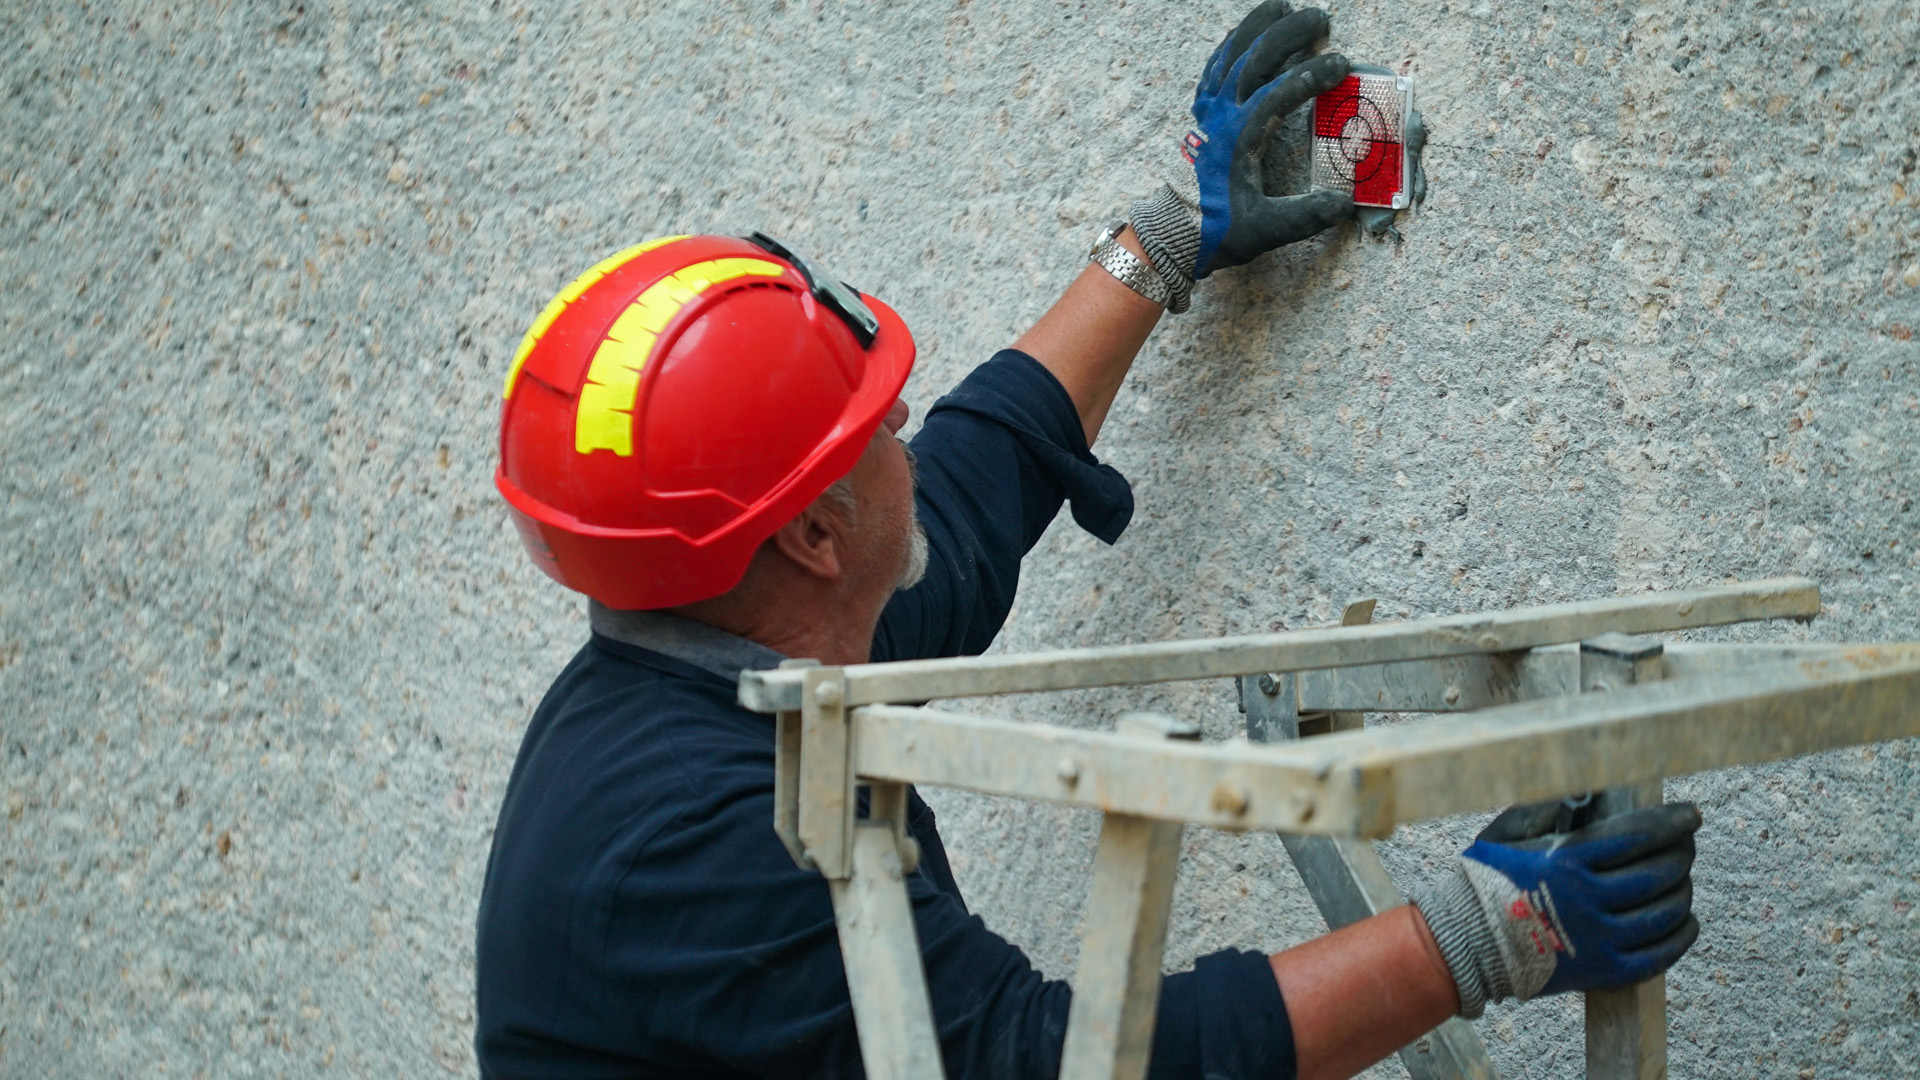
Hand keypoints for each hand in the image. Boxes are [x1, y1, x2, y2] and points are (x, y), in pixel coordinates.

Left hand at [1129, 2, 1355, 310]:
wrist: (1170, 235)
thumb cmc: (1215, 231)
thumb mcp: (1264, 230)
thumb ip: (1305, 216)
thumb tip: (1345, 204)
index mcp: (1236, 139)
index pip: (1277, 94)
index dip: (1309, 76)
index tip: (1339, 64)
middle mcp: (1219, 117)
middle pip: (1253, 61)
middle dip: (1287, 34)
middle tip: (1320, 19)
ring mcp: (1206, 113)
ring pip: (1230, 55)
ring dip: (1256, 27)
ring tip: (1282, 6)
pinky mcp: (1200, 116)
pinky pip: (1213, 69)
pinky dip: (1231, 46)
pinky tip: (1245, 35)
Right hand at [1412, 801, 1702, 1016]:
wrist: (1467, 942)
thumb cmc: (1484, 883)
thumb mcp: (1505, 835)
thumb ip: (1544, 810)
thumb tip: (1583, 790)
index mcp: (1566, 863)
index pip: (1636, 837)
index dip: (1670, 824)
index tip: (1690, 816)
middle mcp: (1587, 901)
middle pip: (1656, 875)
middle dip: (1680, 856)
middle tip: (1686, 847)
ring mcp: (1598, 940)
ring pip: (1662, 915)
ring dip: (1682, 894)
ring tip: (1682, 882)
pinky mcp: (1603, 971)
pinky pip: (1658, 956)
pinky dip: (1680, 937)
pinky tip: (1686, 922)